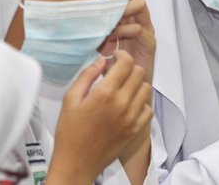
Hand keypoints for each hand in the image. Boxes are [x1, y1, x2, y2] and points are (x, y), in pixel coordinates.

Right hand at [48, 51, 151, 184]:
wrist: (77, 162)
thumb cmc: (70, 133)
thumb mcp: (70, 99)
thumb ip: (87, 76)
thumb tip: (101, 61)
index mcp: (105, 93)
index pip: (126, 63)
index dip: (122, 56)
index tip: (116, 58)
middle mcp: (122, 103)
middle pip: (139, 73)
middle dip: (129, 68)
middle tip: (118, 73)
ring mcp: (131, 117)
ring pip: (146, 88)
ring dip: (136, 84)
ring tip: (123, 88)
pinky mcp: (136, 128)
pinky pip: (148, 108)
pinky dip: (141, 103)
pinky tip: (129, 104)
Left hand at [98, 0, 155, 84]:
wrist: (128, 88)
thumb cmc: (113, 63)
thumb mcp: (100, 37)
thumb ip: (95, 24)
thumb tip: (76, 12)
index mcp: (128, 11)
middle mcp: (139, 17)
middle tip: (108, 4)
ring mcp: (146, 29)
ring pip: (141, 5)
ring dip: (121, 12)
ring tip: (108, 26)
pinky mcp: (150, 44)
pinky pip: (140, 29)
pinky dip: (124, 31)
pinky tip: (113, 41)